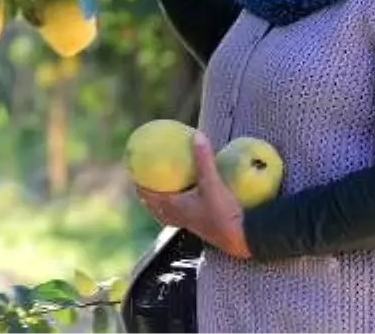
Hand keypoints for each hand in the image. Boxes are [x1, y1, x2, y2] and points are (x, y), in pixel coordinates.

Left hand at [136, 133, 252, 260]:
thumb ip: (204, 160)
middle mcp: (177, 217)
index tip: (133, 172)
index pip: (148, 196)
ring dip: (160, 202)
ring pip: (167, 212)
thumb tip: (197, 135)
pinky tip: (190, 196)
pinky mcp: (201, 226)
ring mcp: (189, 223)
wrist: (241, 239)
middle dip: (147, 194)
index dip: (139, 185)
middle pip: (154, 206)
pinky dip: (178, 205)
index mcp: (173, 208)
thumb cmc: (223, 213)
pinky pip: (182, 214)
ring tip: (162, 189)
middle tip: (144, 179)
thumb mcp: (213, 184)